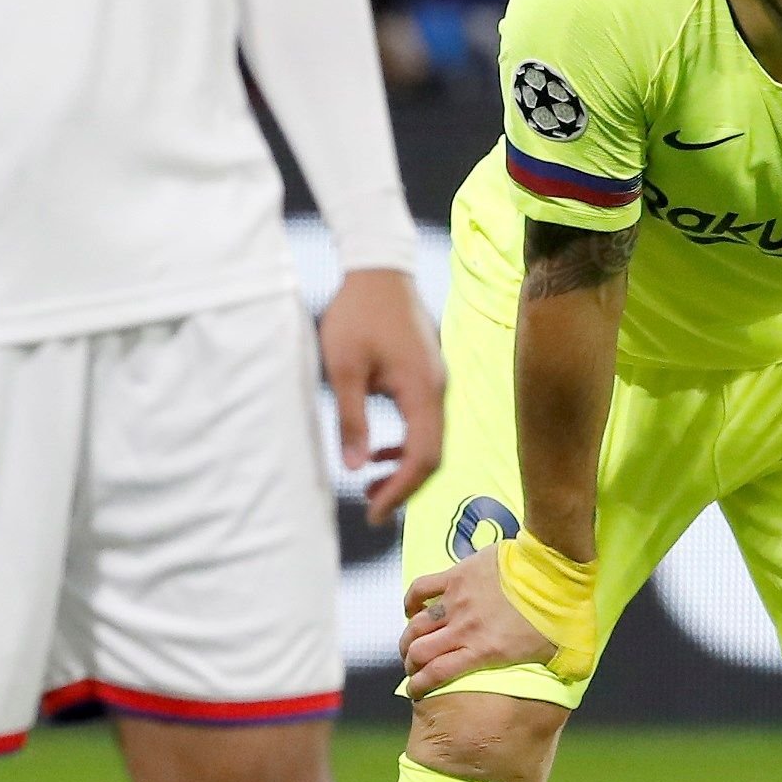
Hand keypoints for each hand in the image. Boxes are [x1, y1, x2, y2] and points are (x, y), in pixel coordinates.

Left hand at [319, 268, 442, 524]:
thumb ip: (352, 420)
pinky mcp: (427, 375)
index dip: (401, 491)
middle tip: (369, 507)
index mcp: (421, 390)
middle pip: (432, 454)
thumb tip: (355, 469)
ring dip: (402, 466)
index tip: (373, 513)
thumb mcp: (344, 368)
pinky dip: (405, 443)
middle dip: (402, 485)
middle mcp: (437, 389)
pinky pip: (424, 421)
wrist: (378, 268)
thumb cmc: (357, 313)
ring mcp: (435, 381)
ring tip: (369, 484)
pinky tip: (379, 451)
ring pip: (429, 439)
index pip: (423, 456)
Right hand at [400, 546, 552, 693]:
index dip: (420, 686)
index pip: (437, 675)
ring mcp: (457, 602)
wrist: (552, 569)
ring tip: (410, 644)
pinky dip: (411, 601)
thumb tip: (568, 681)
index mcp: (483, 652)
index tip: (414, 690)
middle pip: (420, 652)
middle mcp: (463, 630)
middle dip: (411, 664)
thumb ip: (559, 670)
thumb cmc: (560, 613)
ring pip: (417, 625)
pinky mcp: (455, 577)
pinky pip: (421, 589)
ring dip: (409, 637)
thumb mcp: (562, 654)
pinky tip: (412, 609)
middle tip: (413, 668)